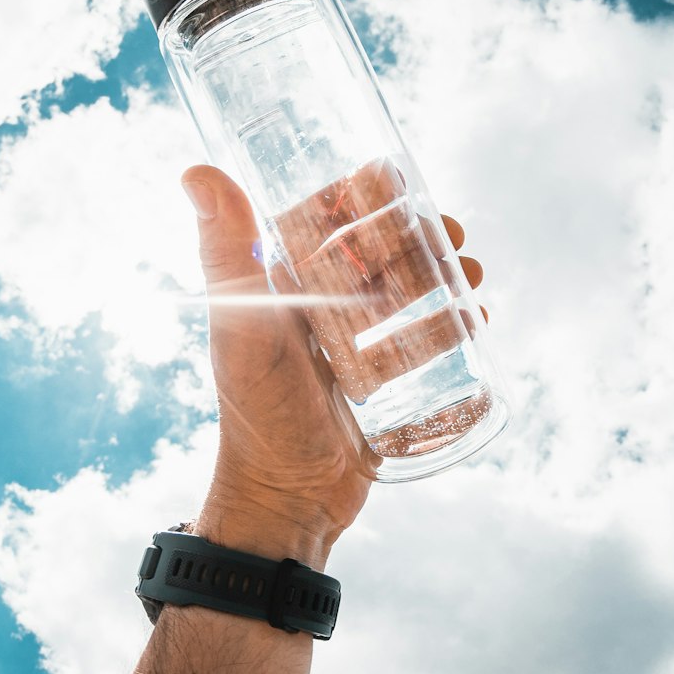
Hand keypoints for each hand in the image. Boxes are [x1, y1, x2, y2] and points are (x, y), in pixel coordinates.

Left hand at [181, 164, 487, 555]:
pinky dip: (450, 325)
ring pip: (402, 294)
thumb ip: (225, 252)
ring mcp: (346, 346)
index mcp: (273, 286)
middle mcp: (310, 309)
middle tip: (454, 233)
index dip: (360, 195)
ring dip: (441, 276)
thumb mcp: (243, 327)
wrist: (288, 504)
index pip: (320, 220)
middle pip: (372, 253)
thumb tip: (196, 170)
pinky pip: (418, 343)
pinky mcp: (377, 383)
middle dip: (416, 236)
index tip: (401, 179)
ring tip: (473, 273)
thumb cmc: (258, 413)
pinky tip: (477, 319)